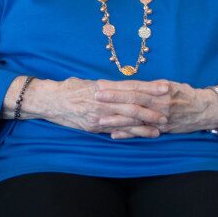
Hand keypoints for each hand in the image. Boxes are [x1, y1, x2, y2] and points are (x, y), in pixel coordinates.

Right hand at [20, 77, 167, 136]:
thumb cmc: (68, 88)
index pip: (130, 86)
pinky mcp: (95, 127)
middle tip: (168, 107)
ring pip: (127, 118)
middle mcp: (102, 100)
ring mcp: (99, 115)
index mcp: (102, 86)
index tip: (164, 86)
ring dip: (146, 122)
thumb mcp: (87, 82)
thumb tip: (120, 87)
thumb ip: (105, 86)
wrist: (49, 100)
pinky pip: (117, 130)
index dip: (148, 87)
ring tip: (161, 124)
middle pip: (132, 103)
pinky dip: (132, 132)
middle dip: (152, 106)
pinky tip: (144, 134)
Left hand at [94, 80, 216, 137]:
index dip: (117, 86)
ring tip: (100, 119)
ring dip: (117, 120)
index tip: (101, 84)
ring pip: (136, 119)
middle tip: (95, 97)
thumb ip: (150, 86)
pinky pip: (143, 133)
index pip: (134, 87)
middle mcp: (159, 103)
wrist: (206, 109)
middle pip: (133, 101)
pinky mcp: (162, 129)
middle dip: (113, 99)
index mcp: (159, 89)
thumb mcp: (169, 84)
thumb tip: (129, 84)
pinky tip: (114, 135)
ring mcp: (160, 118)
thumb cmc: (185, 94)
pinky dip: (128, 134)